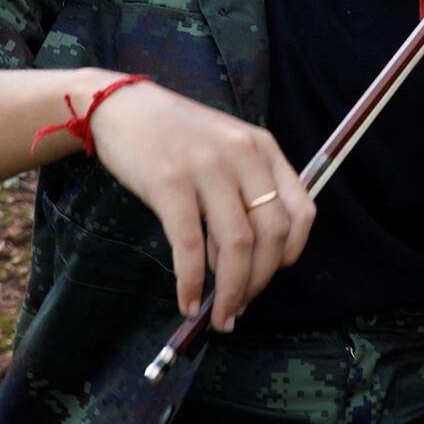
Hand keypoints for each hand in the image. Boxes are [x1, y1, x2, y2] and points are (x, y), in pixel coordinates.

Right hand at [86, 80, 315, 330]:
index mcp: (263, 149)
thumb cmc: (176, 135)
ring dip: (231, 290)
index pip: (301, 209)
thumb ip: (244, 191)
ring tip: (220, 318)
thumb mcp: (226, 149)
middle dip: (259, 281)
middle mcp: (243, 156)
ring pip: (236, 244)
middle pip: (271, 233)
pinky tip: (188, 302)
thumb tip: (246, 263)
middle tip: (240, 309)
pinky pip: (188, 244)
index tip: (272, 276)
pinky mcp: (170, 183)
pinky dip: (191, 282)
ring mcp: (207, 168)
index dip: (291, 253)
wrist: (122, 106)